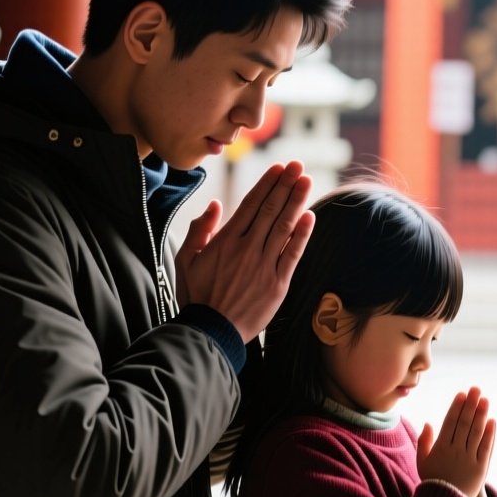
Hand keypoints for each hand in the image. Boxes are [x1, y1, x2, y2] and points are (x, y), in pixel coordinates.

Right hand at [177, 161, 315, 340]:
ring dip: (296, 202)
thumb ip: (199, 230)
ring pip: (284, 227)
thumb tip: (214, 205)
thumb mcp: (185, 260)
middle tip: (297, 165)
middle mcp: (247, 249)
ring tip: (305, 181)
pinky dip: (302, 235)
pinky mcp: (277, 284)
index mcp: (225, 241)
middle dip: (285, 185)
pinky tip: (311, 216)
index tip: (278, 168)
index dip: (266, 184)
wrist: (210, 331)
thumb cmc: (196, 296)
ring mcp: (263, 266)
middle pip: (270, 210)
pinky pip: (292, 255)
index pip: (250, 205)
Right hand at [417, 388, 495, 496]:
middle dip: (470, 405)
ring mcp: (468, 459)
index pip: (449, 423)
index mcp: (440, 448)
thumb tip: (429, 423)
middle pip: (464, 424)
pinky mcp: (480, 468)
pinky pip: (486, 448)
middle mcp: (455, 451)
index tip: (462, 394)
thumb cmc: (432, 481)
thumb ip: (424, 442)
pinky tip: (492, 421)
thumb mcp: (422, 462)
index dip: (456, 407)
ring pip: (475, 433)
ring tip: (485, 400)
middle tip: (476, 389)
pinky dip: (489, 435)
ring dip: (481, 415)